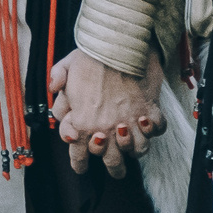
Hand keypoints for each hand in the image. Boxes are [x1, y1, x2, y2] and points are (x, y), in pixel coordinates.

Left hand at [48, 49, 165, 176]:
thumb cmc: (90, 57)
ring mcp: (131, 122)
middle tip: (114, 164)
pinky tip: (147, 123)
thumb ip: (57, 87)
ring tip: (131, 144)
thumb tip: (55, 99)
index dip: (79, 164)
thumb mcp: (64, 69)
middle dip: (113, 167)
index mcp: (84, 123)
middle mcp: (108, 128)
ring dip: (134, 150)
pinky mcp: (150, 110)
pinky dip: (154, 129)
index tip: (81, 167)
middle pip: (113, 163)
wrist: (119, 45)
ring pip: (138, 151)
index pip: (79, 155)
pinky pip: (157, 129)